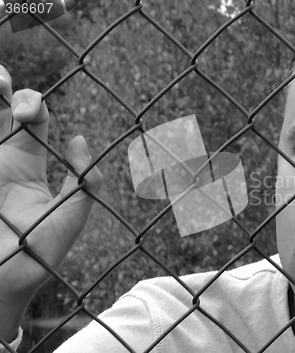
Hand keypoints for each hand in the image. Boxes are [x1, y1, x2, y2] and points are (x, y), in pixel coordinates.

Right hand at [0, 66, 102, 340]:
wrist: (5, 281)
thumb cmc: (42, 252)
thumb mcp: (74, 213)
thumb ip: (86, 178)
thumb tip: (80, 138)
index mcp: (28, 165)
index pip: (33, 120)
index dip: (33, 104)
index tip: (28, 114)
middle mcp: (0, 159)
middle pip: (0, 111)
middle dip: (3, 87)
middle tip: (1, 80)